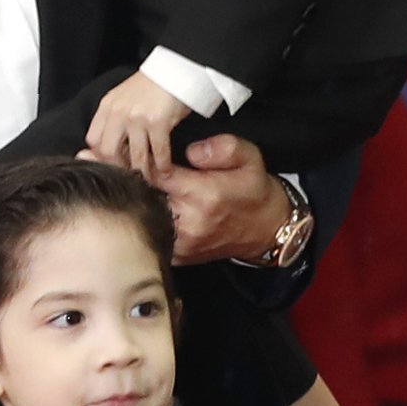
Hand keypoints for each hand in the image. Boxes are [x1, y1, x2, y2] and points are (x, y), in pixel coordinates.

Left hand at [85, 72, 189, 182]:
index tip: (114, 165)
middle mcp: (119, 112)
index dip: (102, 157)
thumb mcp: (125, 98)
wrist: (178, 68)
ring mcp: (137, 117)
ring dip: (144, 173)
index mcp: (108, 106)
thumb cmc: (153, 86)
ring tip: (149, 180)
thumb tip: (108, 150)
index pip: (94, 141)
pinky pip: (158, 153)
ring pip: (135, 157)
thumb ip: (114, 119)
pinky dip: (162, 166)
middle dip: (120, 169)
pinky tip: (165, 171)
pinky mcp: (158, 121)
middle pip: (109, 154)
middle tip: (131, 176)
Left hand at [145, 134, 291, 266]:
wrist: (265, 230)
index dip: (146, 163)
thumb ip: (222, 148)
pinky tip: (159, 211)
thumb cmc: (254, 191)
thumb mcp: (249, 157)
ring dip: (144, 205)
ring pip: (146, 221)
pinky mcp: (179, 257)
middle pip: (146, 199)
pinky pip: (153, 238)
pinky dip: (151, 224)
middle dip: (142, 184)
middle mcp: (189, 222)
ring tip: (149, 191)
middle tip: (141, 171)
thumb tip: (189, 151)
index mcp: (203, 195)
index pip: (157, 176)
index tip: (145, 155)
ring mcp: (182, 244)